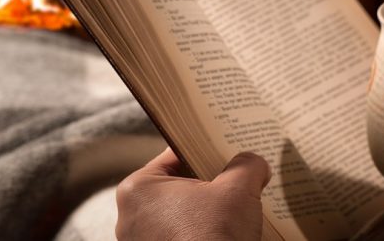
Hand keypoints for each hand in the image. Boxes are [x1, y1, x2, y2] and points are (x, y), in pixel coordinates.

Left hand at [115, 148, 270, 240]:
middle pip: (176, 187)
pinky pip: (179, 237)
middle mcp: (130, 216)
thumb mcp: (238, 191)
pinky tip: (223, 234)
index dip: (204, 151)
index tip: (225, 151)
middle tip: (234, 180)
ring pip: (179, 215)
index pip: (174, 156)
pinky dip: (199, 234)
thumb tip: (253, 162)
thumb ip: (246, 166)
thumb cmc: (213, 237)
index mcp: (136, 188)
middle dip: (206, 184)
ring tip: (233, 209)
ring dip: (203, 212)